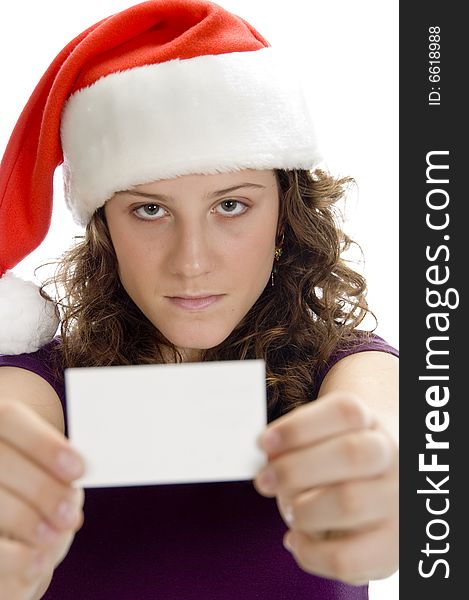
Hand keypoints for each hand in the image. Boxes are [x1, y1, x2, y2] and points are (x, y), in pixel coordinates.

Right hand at [0, 401, 85, 598]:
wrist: (7, 518)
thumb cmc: (29, 484)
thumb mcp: (41, 465)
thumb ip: (58, 463)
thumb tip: (88, 469)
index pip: (11, 418)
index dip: (45, 444)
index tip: (79, 469)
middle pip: (1, 460)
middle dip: (41, 488)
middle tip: (71, 514)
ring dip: (26, 518)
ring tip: (57, 534)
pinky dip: (15, 555)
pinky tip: (39, 560)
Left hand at [253, 391, 397, 584]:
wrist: (383, 490)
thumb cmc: (337, 462)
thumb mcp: (323, 440)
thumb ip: (297, 444)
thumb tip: (267, 459)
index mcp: (373, 424)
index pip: (345, 412)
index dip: (299, 427)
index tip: (263, 442)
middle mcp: (395, 459)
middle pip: (351, 453)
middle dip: (296, 469)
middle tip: (263, 480)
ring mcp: (399, 504)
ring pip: (350, 502)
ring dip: (302, 509)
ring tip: (287, 510)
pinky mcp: (392, 549)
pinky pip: (347, 558)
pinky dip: (311, 552)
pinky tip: (296, 539)